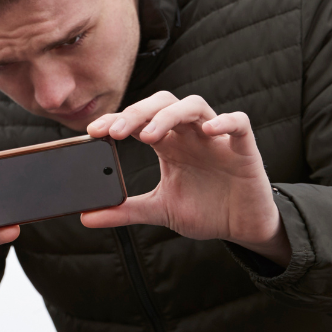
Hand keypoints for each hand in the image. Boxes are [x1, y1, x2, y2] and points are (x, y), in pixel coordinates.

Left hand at [84, 92, 290, 266]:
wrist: (242, 228)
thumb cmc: (205, 210)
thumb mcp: (159, 210)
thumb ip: (125, 211)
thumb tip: (86, 217)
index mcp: (168, 144)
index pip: (138, 120)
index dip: (115, 119)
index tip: (92, 131)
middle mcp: (189, 134)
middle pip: (162, 103)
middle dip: (137, 112)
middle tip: (116, 132)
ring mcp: (217, 138)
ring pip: (193, 105)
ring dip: (169, 115)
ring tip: (150, 136)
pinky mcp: (244, 148)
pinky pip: (239, 122)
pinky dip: (224, 121)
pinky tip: (207, 130)